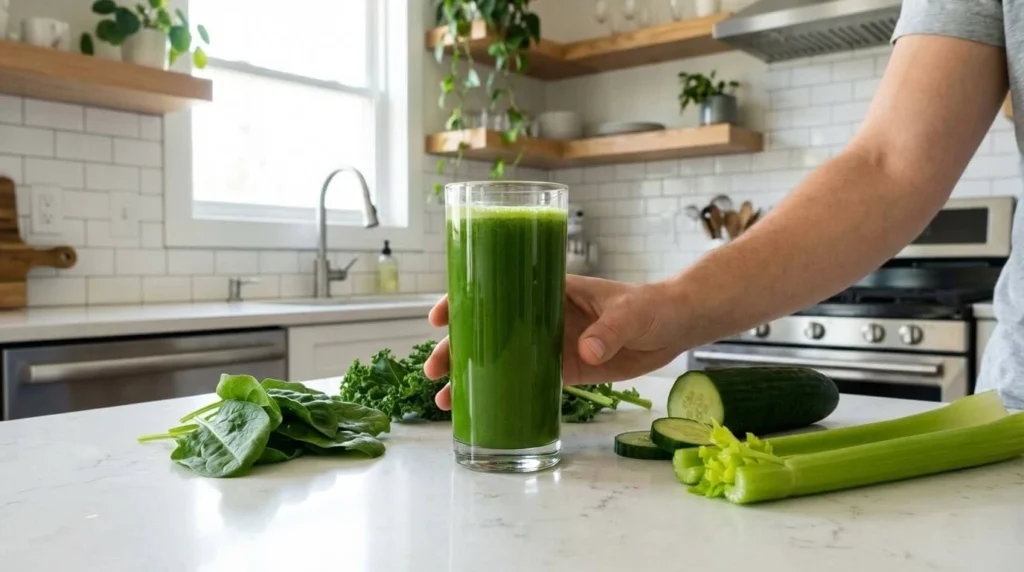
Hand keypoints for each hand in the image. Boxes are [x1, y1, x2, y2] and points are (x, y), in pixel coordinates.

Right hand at [423, 275, 685, 409]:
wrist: (674, 327)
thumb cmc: (651, 306)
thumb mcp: (630, 313)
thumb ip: (609, 331)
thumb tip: (586, 353)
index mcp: (549, 289)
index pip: (496, 289)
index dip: (463, 301)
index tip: (439, 317)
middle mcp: (541, 315)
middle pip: (488, 328)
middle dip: (456, 347)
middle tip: (433, 369)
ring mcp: (549, 343)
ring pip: (501, 357)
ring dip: (472, 374)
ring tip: (443, 399)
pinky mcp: (564, 369)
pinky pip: (526, 380)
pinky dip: (503, 393)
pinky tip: (480, 409)